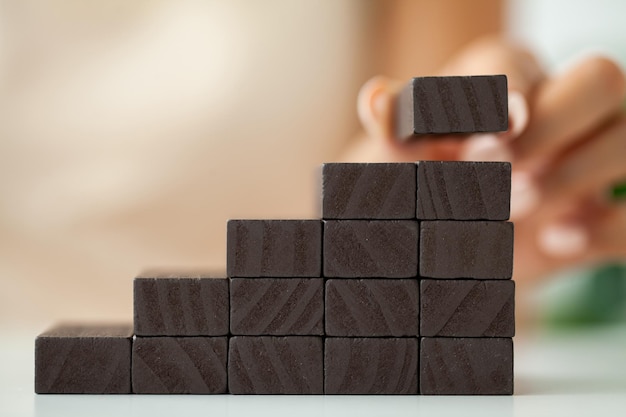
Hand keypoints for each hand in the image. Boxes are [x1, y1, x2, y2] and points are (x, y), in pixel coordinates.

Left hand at [347, 36, 625, 287]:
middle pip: (601, 79)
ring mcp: (590, 154)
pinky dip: (607, 227)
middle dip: (553, 126)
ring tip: (513, 208)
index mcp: (501, 78)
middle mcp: (556, 105)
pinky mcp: (601, 208)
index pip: (515, 63)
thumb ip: (394, 130)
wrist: (440, 235)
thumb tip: (375, 97)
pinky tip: (556, 241)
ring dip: (576, 175)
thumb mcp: (402, 160)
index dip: (504, 95)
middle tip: (500, 171)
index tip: (489, 134)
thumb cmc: (418, 181)